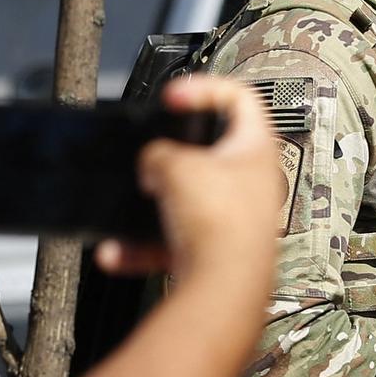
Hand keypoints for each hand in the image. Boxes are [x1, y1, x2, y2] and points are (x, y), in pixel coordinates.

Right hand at [96, 76, 280, 298]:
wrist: (223, 288)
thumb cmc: (221, 225)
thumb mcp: (175, 165)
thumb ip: (158, 153)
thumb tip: (152, 164)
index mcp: (256, 148)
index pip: (239, 97)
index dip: (203, 88)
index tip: (174, 97)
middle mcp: (251, 183)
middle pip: (208, 153)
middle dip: (172, 156)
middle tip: (156, 158)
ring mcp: (233, 218)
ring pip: (186, 199)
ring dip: (156, 202)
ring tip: (142, 202)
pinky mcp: (213, 250)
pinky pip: (171, 239)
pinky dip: (144, 245)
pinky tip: (120, 251)